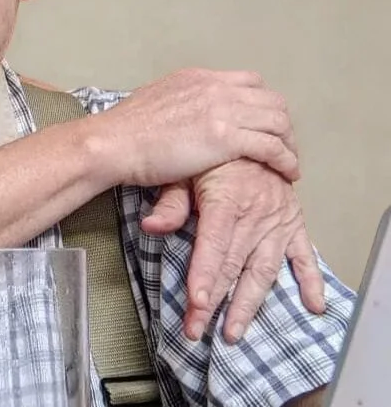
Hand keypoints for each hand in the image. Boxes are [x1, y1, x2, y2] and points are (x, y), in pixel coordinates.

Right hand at [100, 68, 298, 186]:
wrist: (115, 142)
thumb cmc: (125, 129)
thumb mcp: (156, 98)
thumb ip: (179, 100)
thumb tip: (184, 110)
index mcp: (199, 78)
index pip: (249, 82)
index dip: (263, 105)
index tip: (263, 125)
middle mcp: (216, 88)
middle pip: (271, 100)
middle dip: (283, 125)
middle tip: (283, 146)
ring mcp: (223, 111)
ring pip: (278, 122)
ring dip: (289, 144)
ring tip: (289, 163)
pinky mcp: (226, 138)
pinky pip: (272, 147)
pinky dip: (286, 160)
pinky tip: (288, 173)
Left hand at [142, 160, 324, 341]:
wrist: (249, 133)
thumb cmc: (212, 156)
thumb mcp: (184, 171)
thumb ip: (170, 202)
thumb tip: (151, 225)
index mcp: (227, 201)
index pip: (214, 246)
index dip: (204, 276)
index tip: (196, 304)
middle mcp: (256, 215)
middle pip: (234, 266)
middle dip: (215, 302)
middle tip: (197, 328)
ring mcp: (277, 222)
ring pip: (264, 270)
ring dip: (249, 303)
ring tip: (235, 331)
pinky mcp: (293, 223)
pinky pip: (304, 255)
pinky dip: (311, 280)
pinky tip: (312, 304)